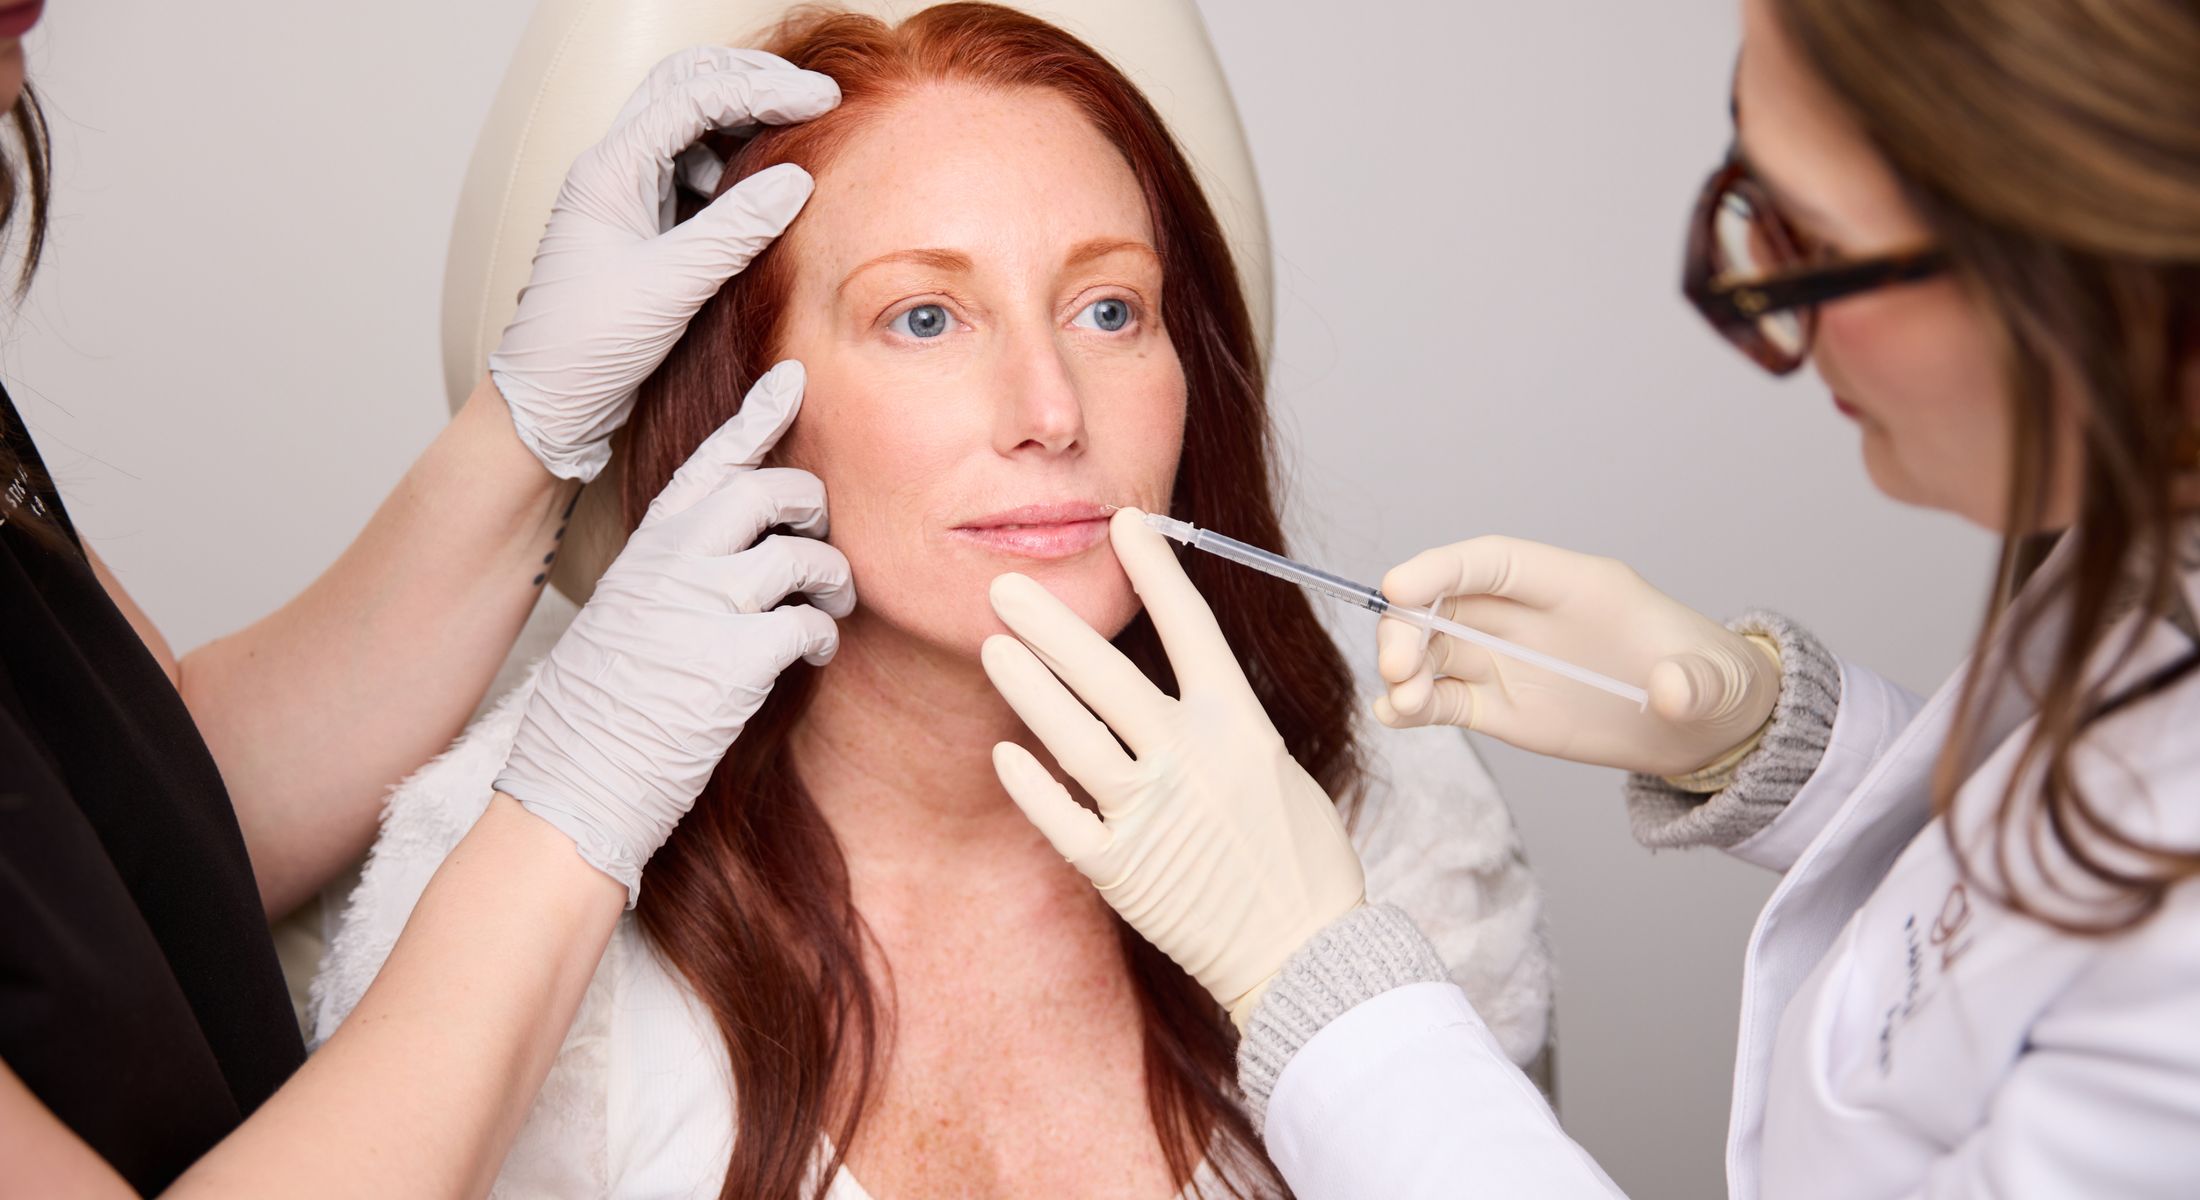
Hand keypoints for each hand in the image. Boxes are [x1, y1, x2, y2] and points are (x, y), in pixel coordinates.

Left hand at [490, 47, 840, 480]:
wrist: (547, 402)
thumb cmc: (584, 346)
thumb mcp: (668, 286)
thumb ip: (733, 230)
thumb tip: (797, 181)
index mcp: (610, 170)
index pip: (692, 97)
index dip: (762, 90)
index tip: (820, 100)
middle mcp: (616, 172)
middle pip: (686, 90)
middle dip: (751, 85)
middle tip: (814, 98)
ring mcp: (630, 200)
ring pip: (692, 132)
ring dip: (745, 127)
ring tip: (799, 141)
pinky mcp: (645, 232)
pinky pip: (696, 180)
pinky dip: (736, 174)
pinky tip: (767, 195)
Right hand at [494, 363, 854, 902]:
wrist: (574, 779)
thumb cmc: (601, 706)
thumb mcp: (625, 614)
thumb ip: (674, 572)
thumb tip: (735, 553)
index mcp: (647, 547)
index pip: (708, 461)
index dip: (756, 417)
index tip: (791, 381)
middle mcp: (674, 562)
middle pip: (770, 490)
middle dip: (811, 509)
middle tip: (816, 542)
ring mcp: (705, 606)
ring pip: (804, 556)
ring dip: (831, 580)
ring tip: (826, 608)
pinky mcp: (736, 660)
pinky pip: (810, 625)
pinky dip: (822, 639)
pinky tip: (812, 657)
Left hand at [981, 508, 1364, 1025]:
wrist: (1306, 952)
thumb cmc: (1297, 858)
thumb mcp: (1274, 763)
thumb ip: (1220, 718)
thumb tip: (1171, 672)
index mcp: (1240, 724)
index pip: (1188, 625)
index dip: (1154, 568)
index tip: (1122, 522)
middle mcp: (1192, 759)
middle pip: (1106, 673)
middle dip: (1050, 622)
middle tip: (1004, 586)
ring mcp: (1153, 813)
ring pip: (1070, 734)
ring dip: (1027, 686)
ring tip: (994, 648)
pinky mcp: (1122, 868)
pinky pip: (1060, 814)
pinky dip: (1029, 781)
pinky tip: (1004, 750)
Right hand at [1375, 536, 1778, 776]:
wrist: (1703, 727)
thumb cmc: (1709, 681)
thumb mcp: (1715, 681)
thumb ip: (1692, 681)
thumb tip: (1671, 690)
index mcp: (1573, 586)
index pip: (1494, 560)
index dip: (1444, 568)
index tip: (1398, 586)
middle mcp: (1527, 616)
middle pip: (1446, 603)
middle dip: (1408, 626)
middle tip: (1396, 668)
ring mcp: (1509, 661)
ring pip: (1433, 650)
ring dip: (1403, 669)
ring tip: (1402, 703)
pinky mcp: (1500, 706)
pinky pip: (1441, 698)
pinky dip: (1411, 705)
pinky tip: (1396, 716)